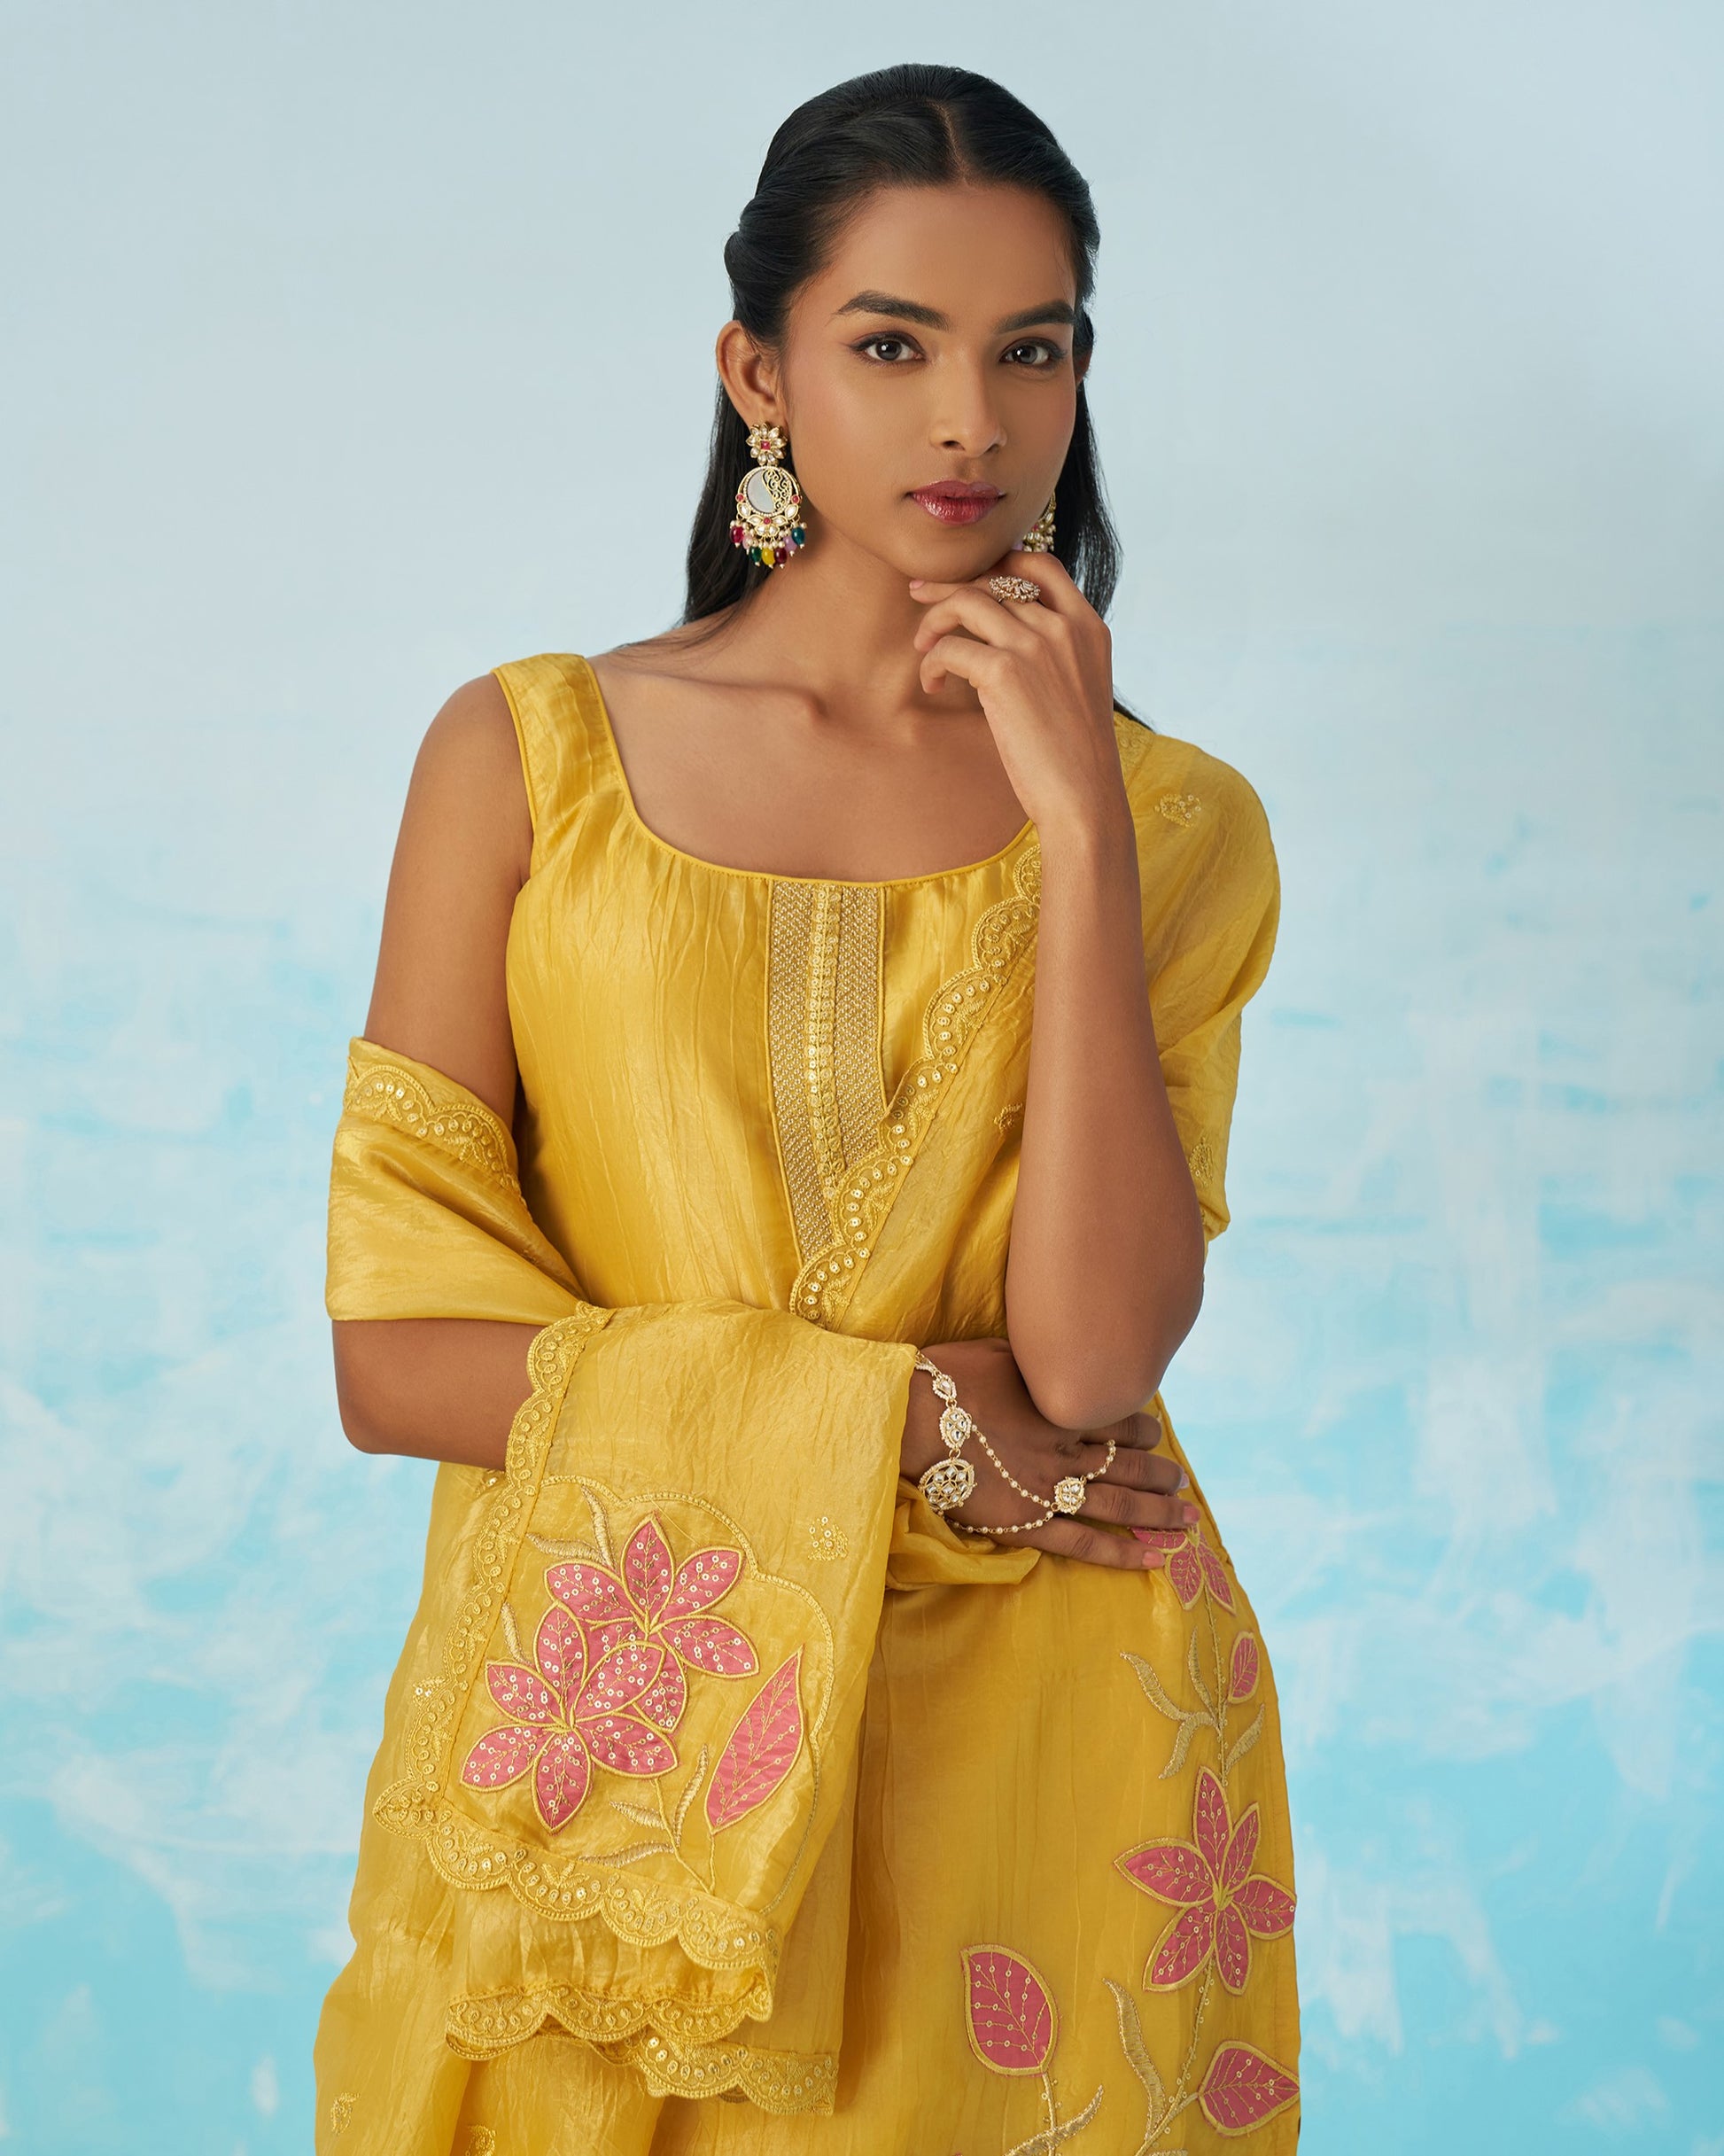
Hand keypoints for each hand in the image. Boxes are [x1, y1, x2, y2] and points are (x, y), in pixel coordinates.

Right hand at [900, 1337, 1195, 1571]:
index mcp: (1064, 1409)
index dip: (1144, 1430)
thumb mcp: (1002, 1352)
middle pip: (1130, 1465)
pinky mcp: (1028, 1524)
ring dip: (1158, 1513)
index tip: (1156, 1435)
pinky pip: (1084, 1544)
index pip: (1121, 1422)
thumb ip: (1038, 1362)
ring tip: (1186, 1522)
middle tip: (1182, 1483)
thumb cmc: (949, 1380)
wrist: (911, 1420)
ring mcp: (1050, 1490)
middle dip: (1161, 1475)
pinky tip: (1153, 1560)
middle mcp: (1068, 1451)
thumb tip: (1054, 1352)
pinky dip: (1121, 1554)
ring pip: (1120, 1505)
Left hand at [908, 550, 1124, 842]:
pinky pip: (950, 647)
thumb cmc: (1075, 756)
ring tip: (922, 646)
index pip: (1041, 564)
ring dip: (935, 618)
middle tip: (920, 594)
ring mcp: (1036, 645)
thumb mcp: (1078, 688)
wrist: (1084, 798)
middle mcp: (1064, 627)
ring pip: (968, 600)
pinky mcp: (1005, 672)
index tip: (968, 580)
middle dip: (950, 584)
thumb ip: (1054, 653)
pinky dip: (932, 662)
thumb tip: (1002, 637)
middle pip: (995, 579)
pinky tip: (932, 684)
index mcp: (1089, 626)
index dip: (998, 563)